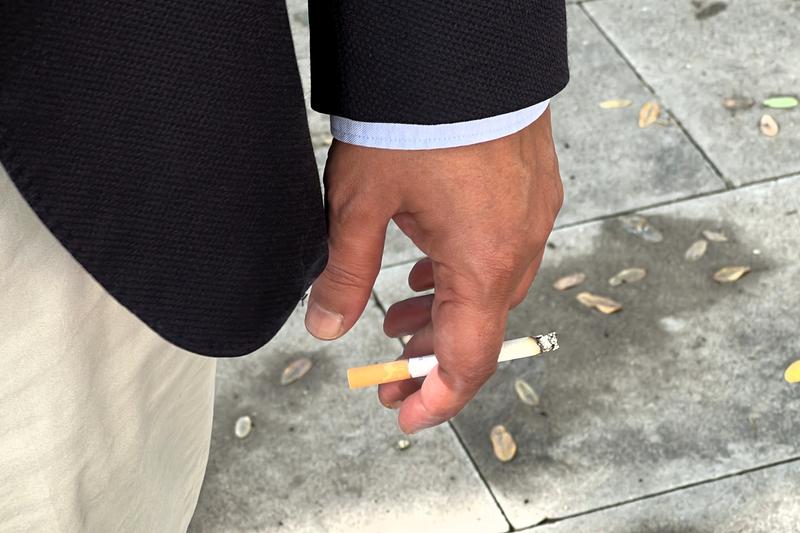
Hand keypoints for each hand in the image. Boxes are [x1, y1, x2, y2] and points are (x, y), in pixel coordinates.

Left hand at [304, 108, 562, 433]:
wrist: (458, 51)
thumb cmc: (414, 120)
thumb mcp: (360, 203)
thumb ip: (343, 273)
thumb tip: (326, 327)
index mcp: (483, 262)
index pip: (468, 359)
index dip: (437, 399)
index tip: (406, 416)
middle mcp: (519, 247)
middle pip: (480, 328)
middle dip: (431, 358)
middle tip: (389, 373)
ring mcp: (533, 216)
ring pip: (491, 290)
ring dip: (445, 314)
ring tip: (398, 318)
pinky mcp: (532, 190)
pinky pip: (503, 251)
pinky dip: (464, 274)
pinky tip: (429, 268)